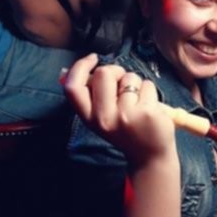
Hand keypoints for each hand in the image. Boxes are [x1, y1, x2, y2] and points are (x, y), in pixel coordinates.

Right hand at [64, 54, 175, 168]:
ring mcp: (126, 115)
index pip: (73, 88)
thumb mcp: (101, 117)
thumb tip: (65, 71)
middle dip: (116, 71)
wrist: (150, 157)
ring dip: (136, 83)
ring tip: (138, 102)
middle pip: (104, 73)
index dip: (80, 67)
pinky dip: (150, 91)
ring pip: (129, 77)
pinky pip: (147, 85)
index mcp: (90, 118)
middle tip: (124, 86)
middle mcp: (104, 118)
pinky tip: (150, 107)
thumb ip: (89, 95)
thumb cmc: (126, 131)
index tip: (93, 59)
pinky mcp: (146, 112)